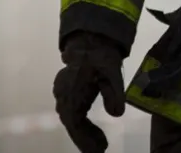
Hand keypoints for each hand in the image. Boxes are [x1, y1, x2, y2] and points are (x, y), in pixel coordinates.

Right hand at [53, 33, 125, 152]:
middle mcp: (63, 93)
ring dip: (83, 133)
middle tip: (102, 149)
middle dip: (85, 139)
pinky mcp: (66, 91)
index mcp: (72, 90)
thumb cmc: (101, 55)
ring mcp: (62, 92)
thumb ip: (115, 93)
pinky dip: (81, 124)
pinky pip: (71, 112)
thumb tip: (118, 114)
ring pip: (70, 119)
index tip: (100, 149)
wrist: (91, 39)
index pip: (75, 122)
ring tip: (100, 144)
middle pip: (72, 124)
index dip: (85, 138)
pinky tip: (92, 130)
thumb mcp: (113, 72)